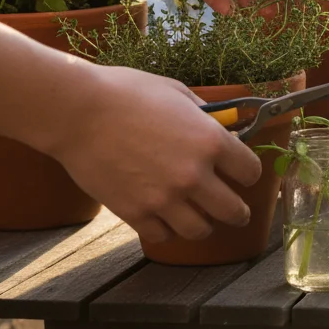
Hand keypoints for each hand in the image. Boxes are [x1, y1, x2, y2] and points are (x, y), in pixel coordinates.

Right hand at [48, 64, 261, 242]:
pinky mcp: (134, 213)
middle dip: (238, 212)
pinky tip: (164, 219)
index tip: (242, 175)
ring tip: (199, 218)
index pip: (251, 172)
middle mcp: (194, 175)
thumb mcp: (177, 92)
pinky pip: (162, 236)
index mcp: (211, 142)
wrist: (77, 112)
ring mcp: (164, 198)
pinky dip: (166, 230)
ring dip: (203, 224)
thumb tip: (220, 124)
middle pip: (233, 211)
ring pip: (200, 230)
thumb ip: (204, 113)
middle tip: (235, 211)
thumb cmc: (127, 93)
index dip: (248, 174)